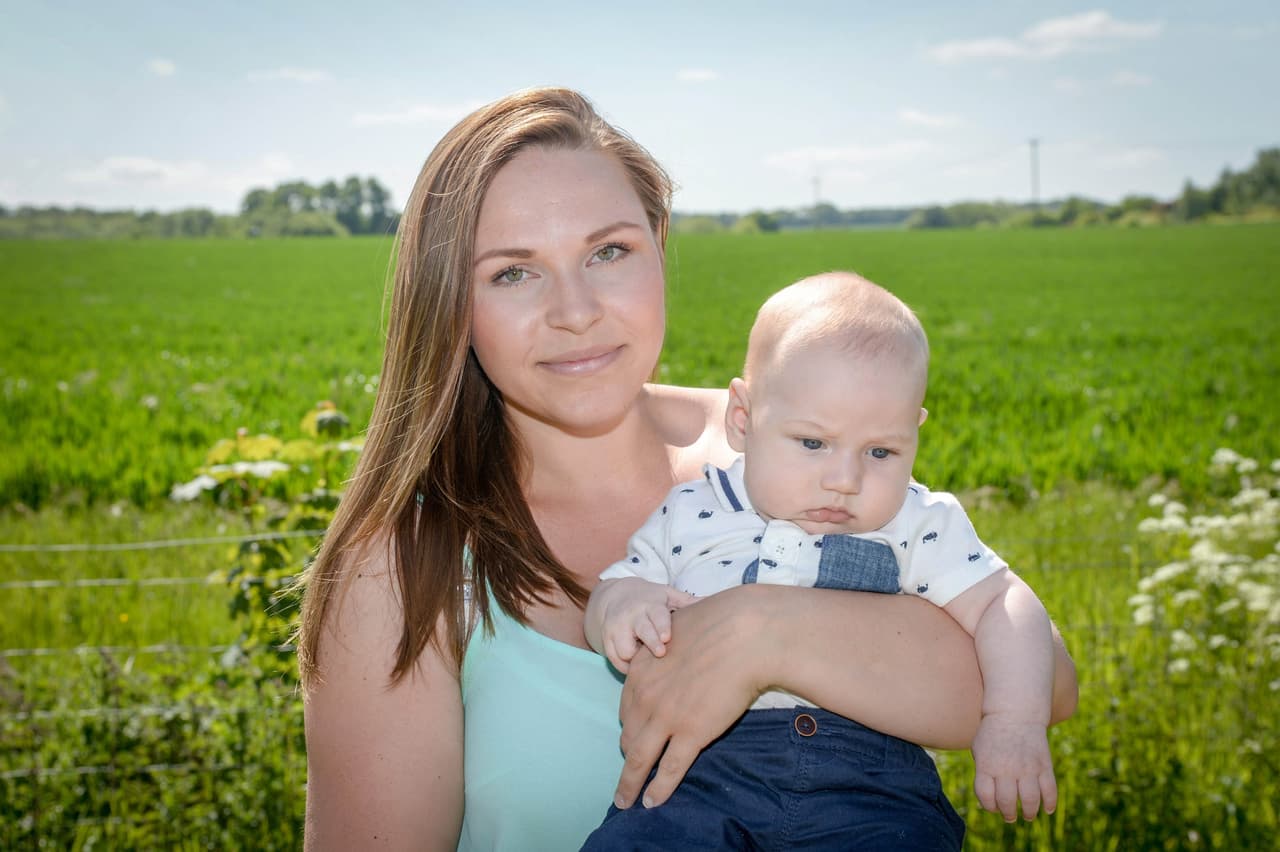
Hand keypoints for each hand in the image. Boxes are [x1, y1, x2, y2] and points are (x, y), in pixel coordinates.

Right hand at [599, 581, 695, 673]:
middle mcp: (631, 616)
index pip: (656, 615)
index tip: (666, 637)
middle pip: (641, 631)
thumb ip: (687, 601)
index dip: (661, 626)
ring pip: (623, 649)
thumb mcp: (667, 594)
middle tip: (660, 652)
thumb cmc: (649, 598)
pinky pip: (614, 659)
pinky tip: (635, 668)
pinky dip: (624, 667)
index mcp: (650, 604)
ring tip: (647, 660)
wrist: (614, 595)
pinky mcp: (606, 640)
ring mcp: (616, 628)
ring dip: (636, 659)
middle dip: (649, 642)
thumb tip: (713, 603)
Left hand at [613, 585, 766, 809]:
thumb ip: (665, 644)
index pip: (627, 708)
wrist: (744, 633)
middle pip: (628, 735)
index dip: (630, 725)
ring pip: (639, 760)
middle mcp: (645, 696)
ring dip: (630, 784)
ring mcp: (666, 718)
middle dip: (629, 754)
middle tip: (632, 769)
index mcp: (640, 670)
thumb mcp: (675, 629)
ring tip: (626, 800)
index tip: (634, 735)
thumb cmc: (718, 623)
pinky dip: (658, 790)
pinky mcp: (691, 734)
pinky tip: (652, 803)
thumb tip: (670, 643)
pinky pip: (668, 770)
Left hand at [971, 712, 1056, 821]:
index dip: (989, 807)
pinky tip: (1048, 809)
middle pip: (1007, 802)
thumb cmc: (993, 734)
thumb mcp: (979, 750)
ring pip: (1030, 800)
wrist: (1015, 712)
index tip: (993, 807)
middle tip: (1010, 816)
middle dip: (1008, 814)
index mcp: (987, 765)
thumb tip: (987, 803)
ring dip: (1030, 813)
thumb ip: (982, 774)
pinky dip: (1050, 803)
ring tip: (1028, 815)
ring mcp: (1027, 767)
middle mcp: (1007, 768)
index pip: (986, 796)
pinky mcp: (1044, 765)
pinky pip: (1050, 790)